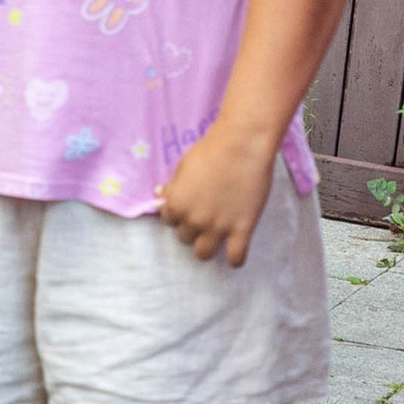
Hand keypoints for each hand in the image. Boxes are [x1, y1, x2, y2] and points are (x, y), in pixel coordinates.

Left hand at [157, 128, 274, 267]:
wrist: (243, 144)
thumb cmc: (211, 149)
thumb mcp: (183, 165)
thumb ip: (173, 186)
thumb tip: (159, 194)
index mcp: (176, 205)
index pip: (169, 221)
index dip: (180, 213)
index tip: (191, 205)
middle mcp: (194, 221)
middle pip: (185, 238)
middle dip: (193, 228)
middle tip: (207, 214)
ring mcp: (218, 228)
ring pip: (203, 254)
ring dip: (208, 245)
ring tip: (217, 234)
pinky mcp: (242, 230)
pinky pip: (236, 259)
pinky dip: (235, 258)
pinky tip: (236, 247)